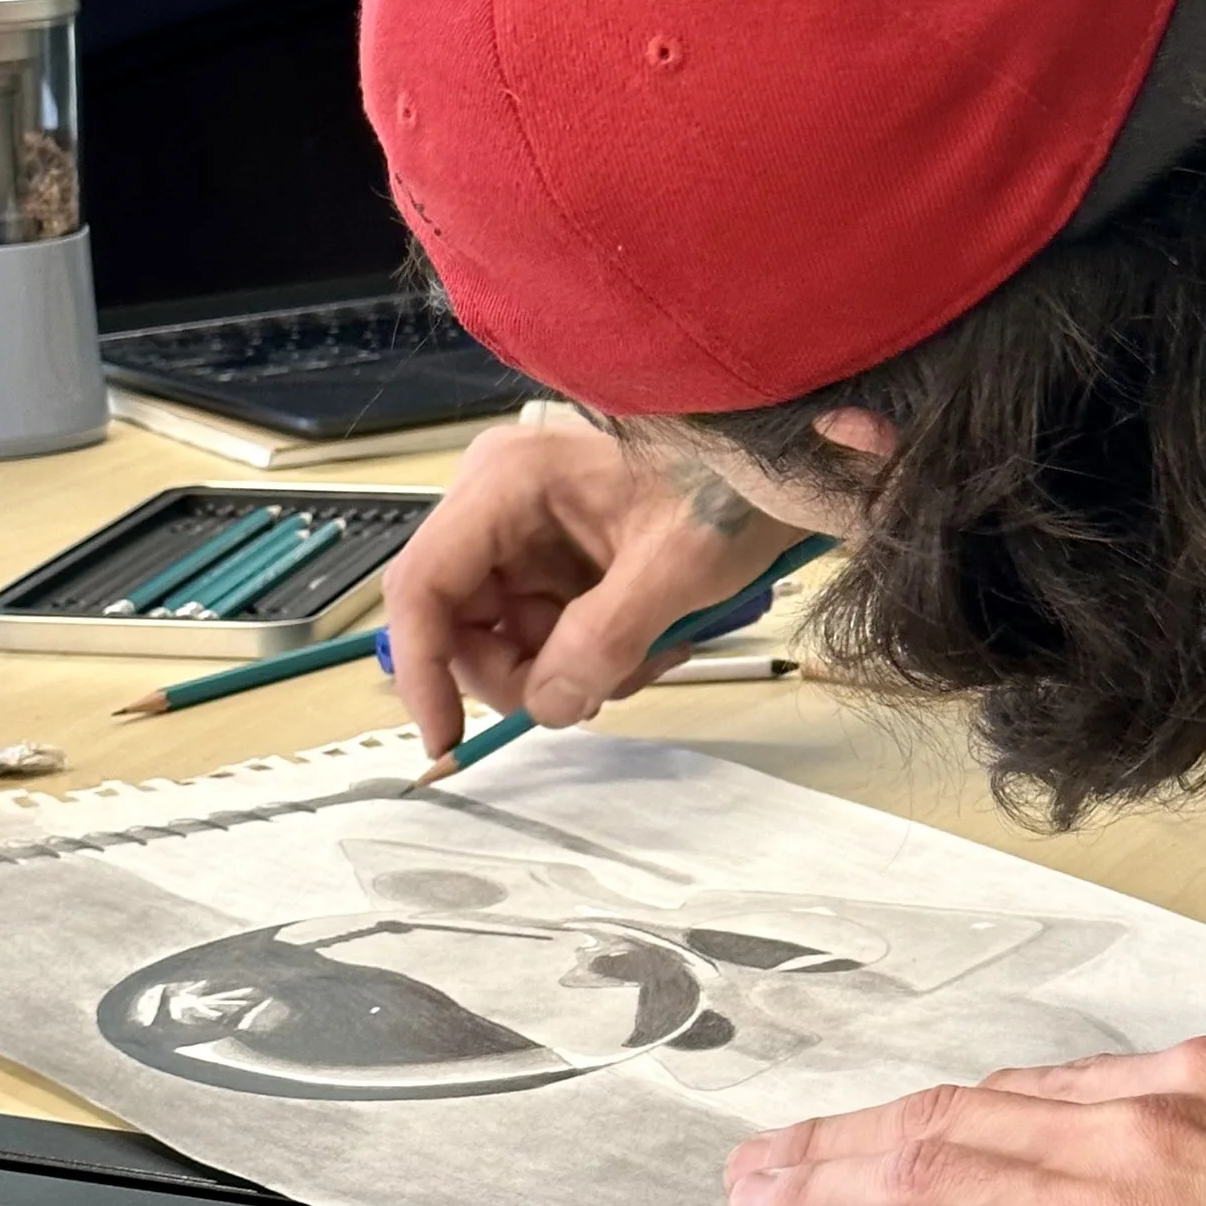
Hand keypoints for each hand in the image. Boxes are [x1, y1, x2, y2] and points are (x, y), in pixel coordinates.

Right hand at [380, 418, 810, 754]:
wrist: (782, 466)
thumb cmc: (730, 490)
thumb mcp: (674, 568)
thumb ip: (602, 640)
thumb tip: (545, 705)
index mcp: (507, 483)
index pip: (422, 586)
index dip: (423, 671)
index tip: (447, 740)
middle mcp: (498, 503)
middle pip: (459, 624)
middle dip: (522, 673)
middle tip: (595, 690)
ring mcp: (524, 532)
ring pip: (502, 639)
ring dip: (566, 670)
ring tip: (644, 656)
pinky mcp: (554, 558)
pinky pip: (540, 633)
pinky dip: (586, 657)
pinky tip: (645, 644)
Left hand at [725, 1037, 1205, 1205]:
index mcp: (1202, 1088)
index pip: (1034, 1094)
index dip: (946, 1116)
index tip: (899, 1131)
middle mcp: (1140, 1128)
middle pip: (954, 1118)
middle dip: (847, 1136)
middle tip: (771, 1153)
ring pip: (924, 1178)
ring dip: (819, 1188)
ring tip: (753, 1200)